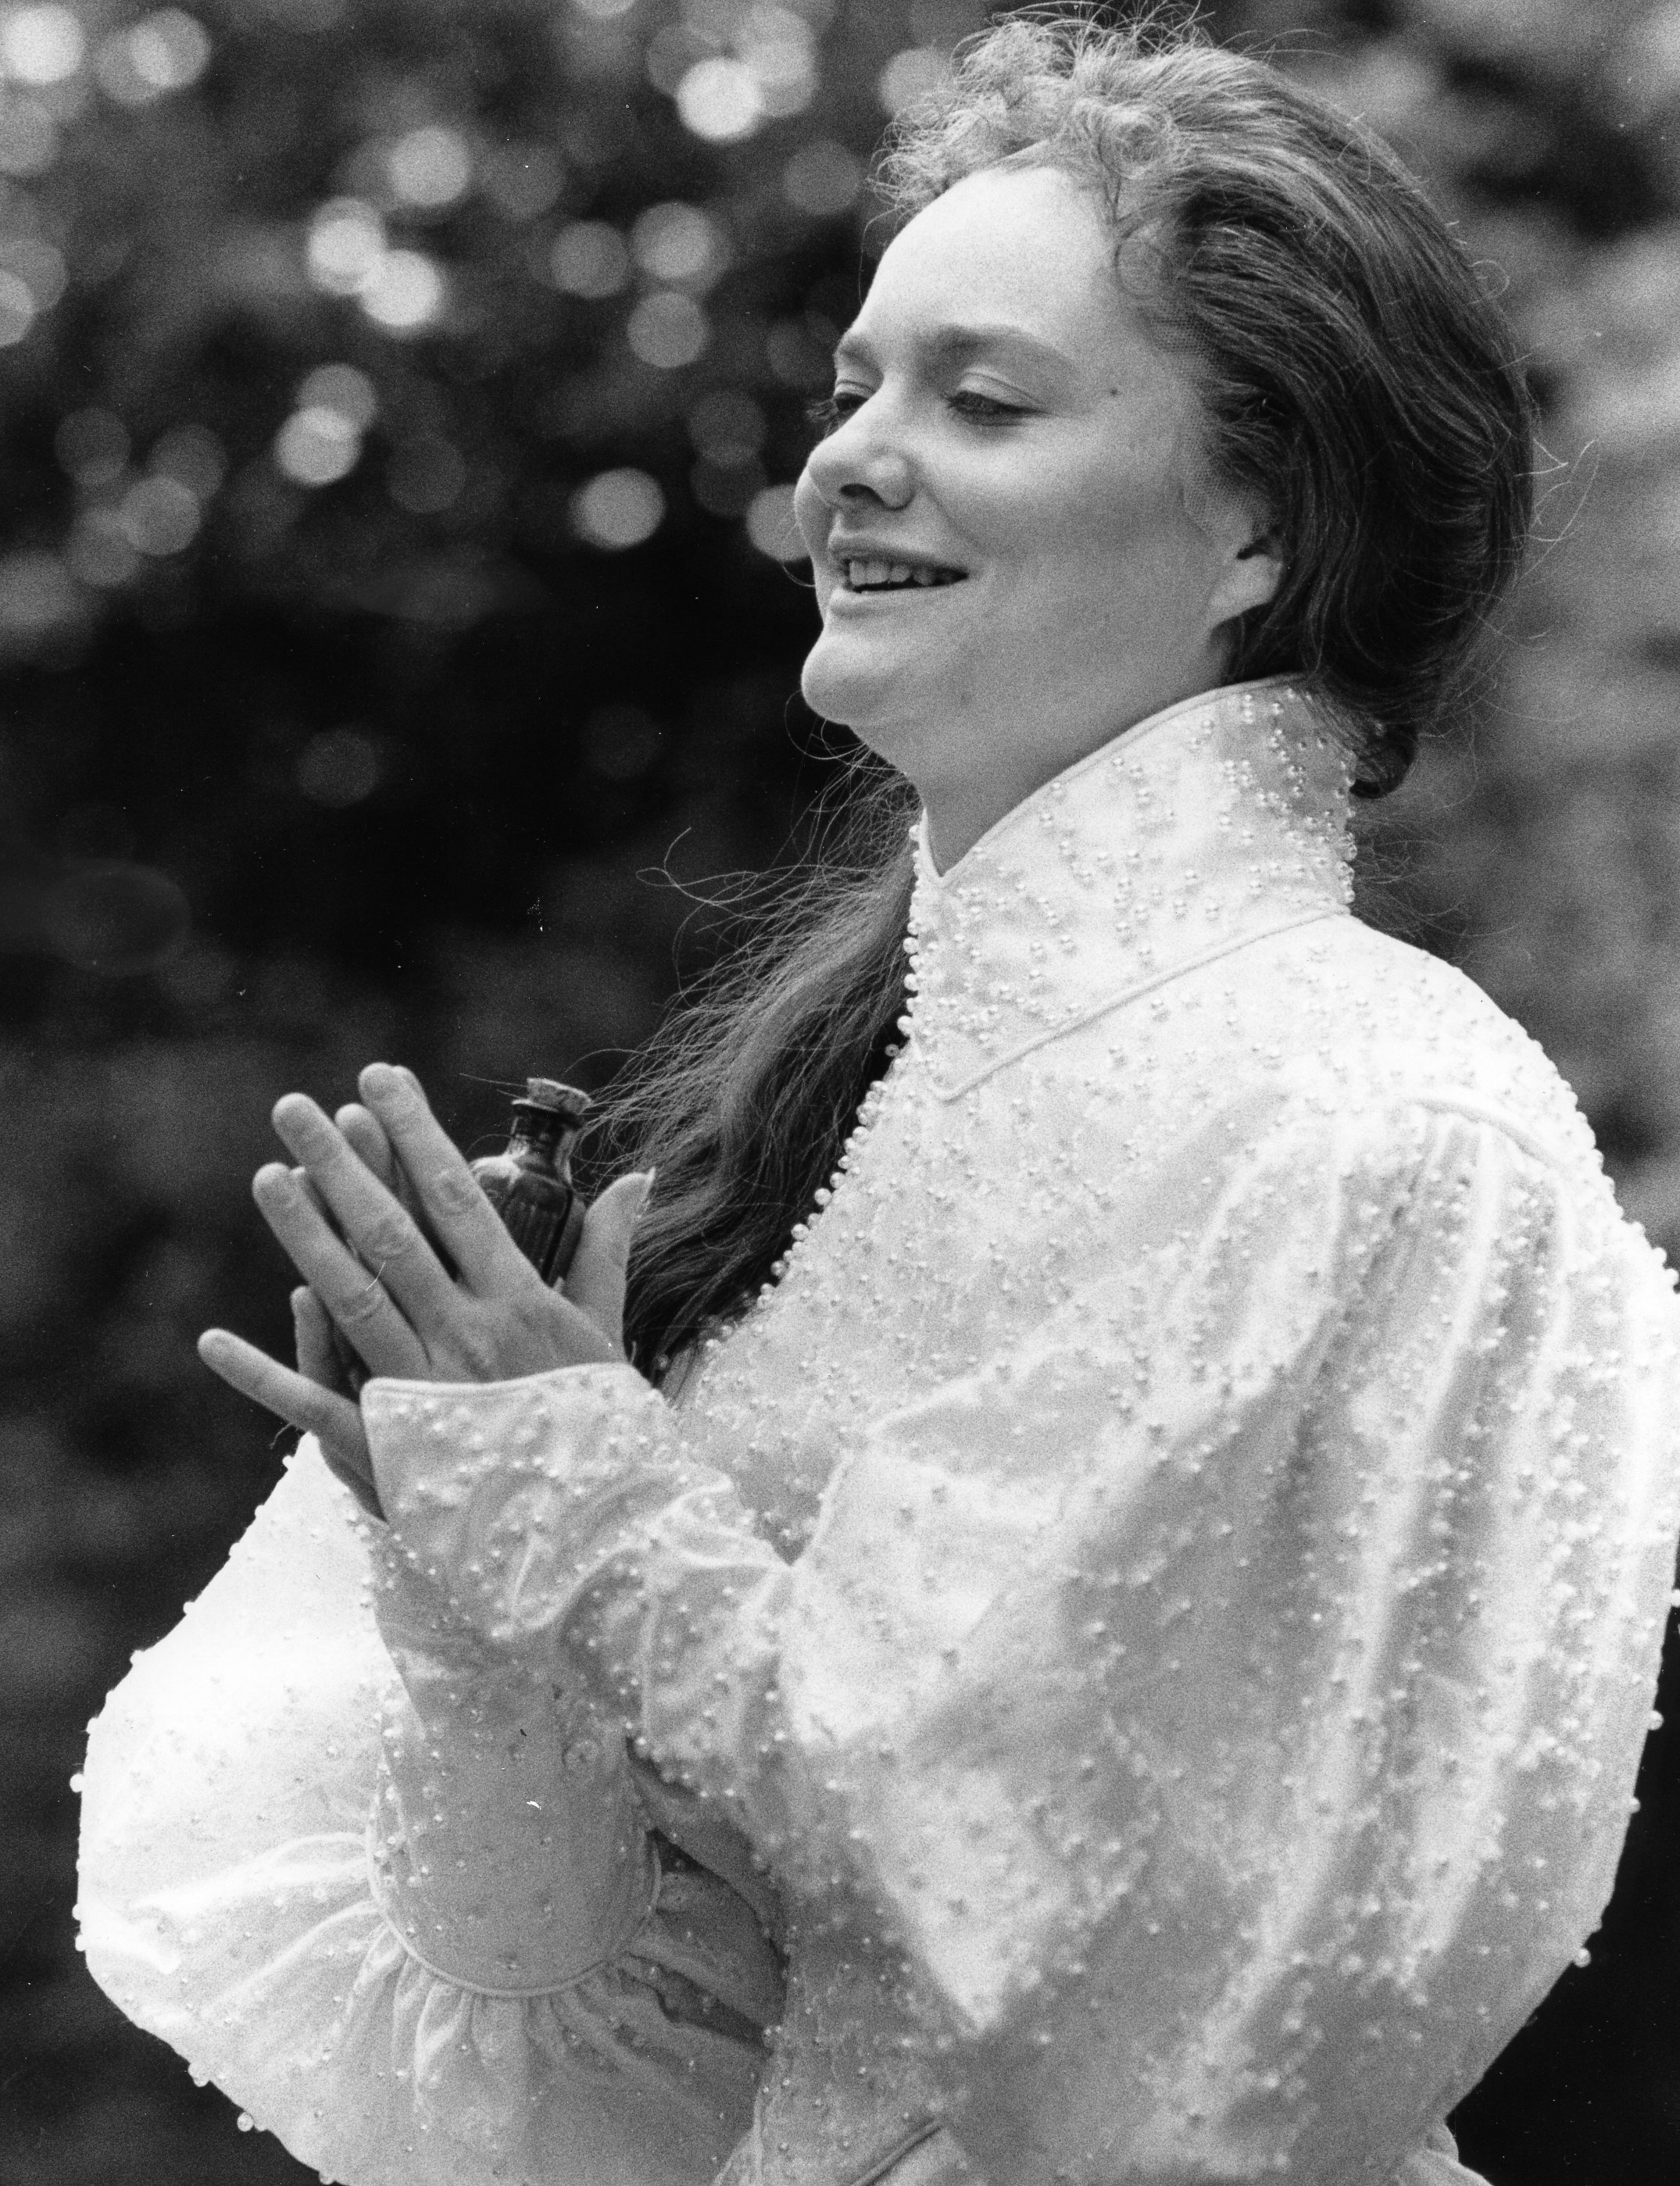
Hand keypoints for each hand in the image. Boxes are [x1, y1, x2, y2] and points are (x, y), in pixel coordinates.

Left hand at [198, 1063, 652, 1517]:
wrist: (601, 1538)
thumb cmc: (605, 1434)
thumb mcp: (608, 1337)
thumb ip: (606, 1254)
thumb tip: (636, 1178)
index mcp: (519, 1304)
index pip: (458, 1199)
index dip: (416, 1136)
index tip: (380, 1080)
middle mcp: (466, 1337)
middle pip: (392, 1236)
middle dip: (343, 1166)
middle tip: (296, 1108)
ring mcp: (424, 1392)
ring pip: (352, 1299)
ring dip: (304, 1236)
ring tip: (268, 1176)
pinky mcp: (390, 1449)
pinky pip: (316, 1405)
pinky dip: (264, 1374)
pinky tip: (212, 1342)